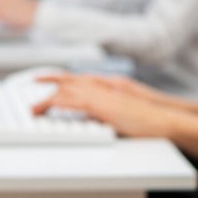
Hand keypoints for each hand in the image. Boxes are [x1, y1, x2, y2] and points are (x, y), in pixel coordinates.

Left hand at [32, 74, 174, 137]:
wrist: (164, 119)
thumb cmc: (148, 119)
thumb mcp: (124, 112)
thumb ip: (107, 110)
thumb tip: (94, 115)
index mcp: (109, 86)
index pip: (79, 78)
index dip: (61, 78)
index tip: (46, 79)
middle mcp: (104, 87)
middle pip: (70, 81)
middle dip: (49, 81)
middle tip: (33, 83)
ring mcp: (104, 96)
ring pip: (70, 92)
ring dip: (50, 99)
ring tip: (34, 108)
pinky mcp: (105, 107)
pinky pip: (77, 103)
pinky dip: (62, 104)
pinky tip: (50, 108)